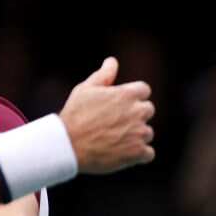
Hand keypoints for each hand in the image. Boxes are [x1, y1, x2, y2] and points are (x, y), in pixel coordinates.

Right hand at [61, 57, 154, 173]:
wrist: (67, 145)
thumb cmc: (74, 115)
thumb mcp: (84, 90)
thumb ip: (103, 75)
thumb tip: (112, 61)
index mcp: (127, 94)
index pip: (143, 90)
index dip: (131, 97)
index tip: (118, 105)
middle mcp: (137, 112)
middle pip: (147, 110)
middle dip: (135, 115)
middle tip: (114, 123)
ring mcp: (139, 133)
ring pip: (147, 132)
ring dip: (135, 135)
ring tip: (113, 140)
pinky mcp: (137, 152)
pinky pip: (148, 153)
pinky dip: (138, 154)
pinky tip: (122, 152)